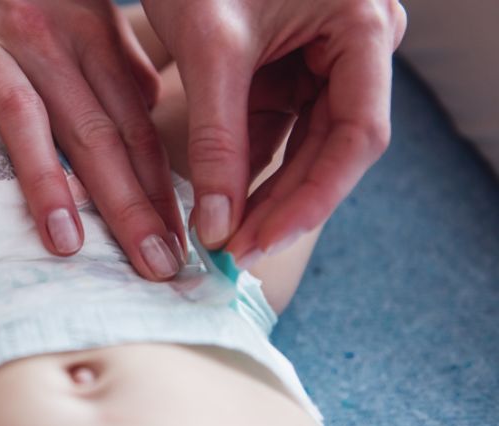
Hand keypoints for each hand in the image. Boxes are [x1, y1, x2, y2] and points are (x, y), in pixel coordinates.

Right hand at [0, 0, 187, 279]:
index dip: (159, 184)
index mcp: (88, 37)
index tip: (180, 240)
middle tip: (153, 264)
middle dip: (127, 204)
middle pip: (93, 131)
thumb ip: (118, 58)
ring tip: (68, 244)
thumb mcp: (82, 8)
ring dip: (49, 184)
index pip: (132, 122)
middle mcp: (44, 41)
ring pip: (25, 119)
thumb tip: (150, 108)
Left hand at [140, 0, 406, 262]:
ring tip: (224, 237)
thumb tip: (218, 226)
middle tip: (235, 251)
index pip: (356, 134)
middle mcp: (357, 45)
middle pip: (333, 147)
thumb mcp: (210, 48)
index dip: (312, 197)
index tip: (261, 240)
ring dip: (264, 190)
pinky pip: (277, 125)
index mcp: (361, 28)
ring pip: (304, 143)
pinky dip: (247, 162)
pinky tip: (220, 200)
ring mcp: (325, 56)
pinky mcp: (289, 65)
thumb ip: (217, 138)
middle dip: (282, 201)